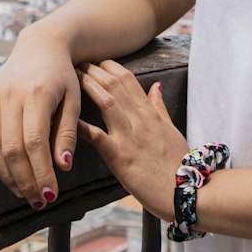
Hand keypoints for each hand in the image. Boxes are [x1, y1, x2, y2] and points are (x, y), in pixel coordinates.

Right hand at [0, 27, 79, 207]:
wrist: (40, 46)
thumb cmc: (62, 77)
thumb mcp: (74, 101)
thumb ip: (67, 133)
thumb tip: (63, 167)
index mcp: (37, 94)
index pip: (36, 143)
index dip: (41, 173)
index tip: (50, 196)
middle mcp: (10, 94)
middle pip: (12, 148)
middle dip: (24, 180)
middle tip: (36, 202)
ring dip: (5, 174)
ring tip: (21, 193)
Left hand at [77, 60, 188, 220]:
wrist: (184, 191)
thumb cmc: (178, 163)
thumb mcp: (171, 130)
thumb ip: (160, 108)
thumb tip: (156, 86)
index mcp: (150, 113)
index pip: (129, 79)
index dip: (110, 67)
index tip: (97, 61)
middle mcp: (140, 120)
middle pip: (114, 85)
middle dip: (94, 70)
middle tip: (78, 62)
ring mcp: (130, 137)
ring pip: (107, 102)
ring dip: (88, 86)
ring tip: (72, 77)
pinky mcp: (120, 157)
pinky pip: (97, 137)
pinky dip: (81, 126)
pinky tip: (67, 117)